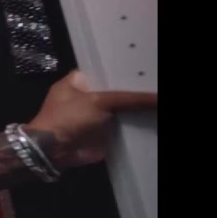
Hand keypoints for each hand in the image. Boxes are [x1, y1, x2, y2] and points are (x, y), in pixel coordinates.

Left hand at [28, 70, 156, 169]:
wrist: (56, 150)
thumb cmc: (69, 117)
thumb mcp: (98, 101)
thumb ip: (129, 98)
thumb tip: (158, 97)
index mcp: (78, 81)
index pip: (105, 69)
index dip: (124, 68)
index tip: (146, 66)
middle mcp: (88, 95)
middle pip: (116, 90)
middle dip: (135, 89)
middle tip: (158, 82)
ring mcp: (96, 115)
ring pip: (122, 108)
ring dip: (139, 108)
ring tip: (160, 100)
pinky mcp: (104, 131)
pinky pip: (124, 126)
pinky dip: (137, 124)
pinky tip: (156, 119)